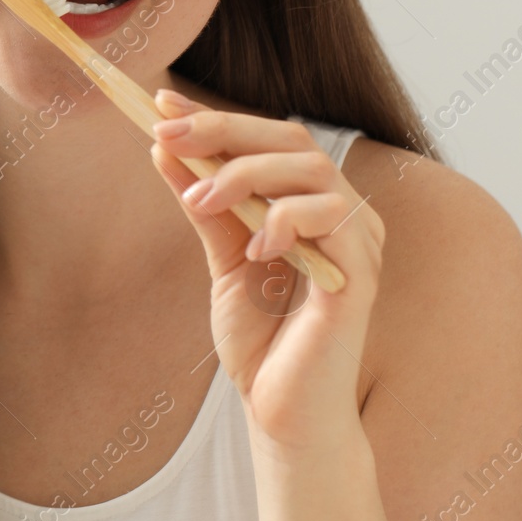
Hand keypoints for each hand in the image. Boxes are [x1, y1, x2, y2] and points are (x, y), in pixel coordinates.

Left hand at [148, 89, 384, 454]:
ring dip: (248, 173)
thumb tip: (165, 148)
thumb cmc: (261, 341)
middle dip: (224, 130)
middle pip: (293, 139)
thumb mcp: (220, 260)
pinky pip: (333, 220)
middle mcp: (343, 214)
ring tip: (202, 200)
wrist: (281, 414)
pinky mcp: (360, 276)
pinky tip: (254, 247)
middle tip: (168, 134)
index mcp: (312, 204)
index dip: (217, 118)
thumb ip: (203, 205)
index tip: (161, 106)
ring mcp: (357, 242)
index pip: (270, 139)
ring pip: (314, 170)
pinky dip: (285, 221)